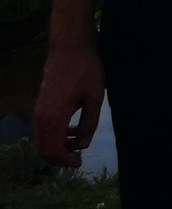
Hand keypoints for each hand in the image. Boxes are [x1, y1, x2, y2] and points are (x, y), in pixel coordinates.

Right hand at [33, 40, 103, 168]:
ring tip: (79, 141)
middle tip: (79, 155)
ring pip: (42, 139)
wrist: (69, 47)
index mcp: (53, 117)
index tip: (79, 162)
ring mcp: (39, 110)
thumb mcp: (95, 96)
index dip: (66, 160)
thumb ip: (89, 123)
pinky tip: (73, 127)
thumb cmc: (85, 69)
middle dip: (60, 155)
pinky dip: (55, 133)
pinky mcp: (41, 104)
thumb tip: (83, 145)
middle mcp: (41, 117)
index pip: (53, 150)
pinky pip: (44, 127)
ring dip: (58, 144)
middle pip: (44, 148)